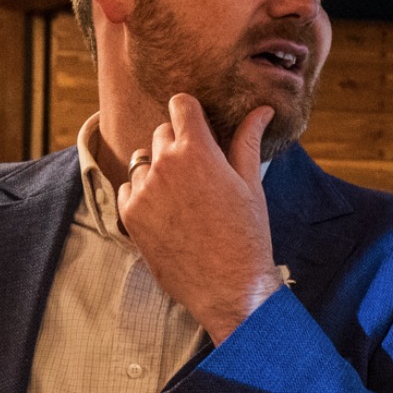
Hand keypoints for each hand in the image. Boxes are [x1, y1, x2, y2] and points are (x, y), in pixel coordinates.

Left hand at [119, 96, 282, 341]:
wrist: (228, 288)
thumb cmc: (247, 236)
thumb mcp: (251, 184)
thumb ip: (248, 141)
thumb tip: (262, 110)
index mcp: (197, 151)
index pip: (181, 104)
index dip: (191, 112)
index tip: (199, 126)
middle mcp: (164, 164)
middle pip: (162, 131)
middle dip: (179, 143)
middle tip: (200, 171)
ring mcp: (143, 190)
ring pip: (143, 160)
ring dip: (159, 168)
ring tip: (183, 196)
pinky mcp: (129, 215)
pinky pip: (129, 187)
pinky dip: (144, 193)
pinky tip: (168, 212)